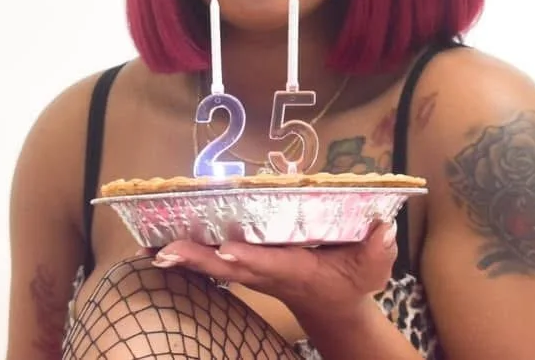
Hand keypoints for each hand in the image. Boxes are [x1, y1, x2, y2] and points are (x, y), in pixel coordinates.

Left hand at [147, 221, 397, 318]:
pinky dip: (185, 255)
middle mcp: (267, 272)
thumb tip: (384, 228)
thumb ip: (378, 250)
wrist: (333, 307)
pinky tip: (156, 246)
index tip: (225, 250)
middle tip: (165, 250)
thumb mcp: (372, 268)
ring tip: (150, 247)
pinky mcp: (244, 267)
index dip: (248, 258)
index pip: (269, 265)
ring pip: (212, 265)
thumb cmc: (351, 282)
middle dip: (196, 259)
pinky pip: (209, 261)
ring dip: (183, 257)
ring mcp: (252, 272)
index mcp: (296, 270)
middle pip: (228, 266)